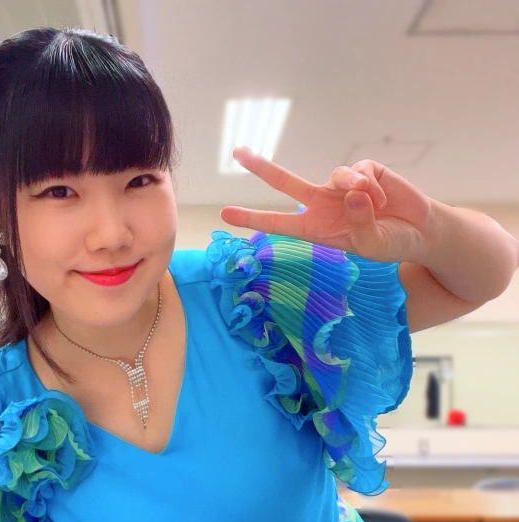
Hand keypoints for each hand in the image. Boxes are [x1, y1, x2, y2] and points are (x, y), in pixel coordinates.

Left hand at [220, 147, 435, 263]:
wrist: (419, 230)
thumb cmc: (390, 243)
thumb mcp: (372, 244)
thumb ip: (360, 223)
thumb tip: (352, 192)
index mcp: (316, 228)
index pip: (280, 223)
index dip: (253, 218)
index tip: (226, 213)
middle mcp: (322, 204)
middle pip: (286, 182)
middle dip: (263, 166)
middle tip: (237, 152)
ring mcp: (341, 186)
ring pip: (336, 177)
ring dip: (358, 193)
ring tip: (377, 208)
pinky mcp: (363, 171)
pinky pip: (359, 174)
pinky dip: (373, 187)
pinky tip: (384, 199)